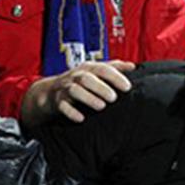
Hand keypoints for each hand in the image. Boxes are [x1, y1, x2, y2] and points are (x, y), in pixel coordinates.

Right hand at [20, 60, 134, 125]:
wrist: (52, 90)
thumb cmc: (81, 81)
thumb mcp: (95, 71)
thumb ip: (114, 68)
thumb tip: (132, 66)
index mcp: (88, 68)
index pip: (102, 69)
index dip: (115, 77)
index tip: (127, 87)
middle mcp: (76, 76)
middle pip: (87, 78)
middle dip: (100, 87)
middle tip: (113, 98)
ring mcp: (66, 88)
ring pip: (74, 90)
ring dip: (88, 98)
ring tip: (101, 106)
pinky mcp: (58, 101)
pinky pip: (62, 106)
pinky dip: (71, 112)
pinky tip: (81, 118)